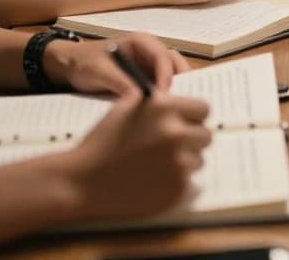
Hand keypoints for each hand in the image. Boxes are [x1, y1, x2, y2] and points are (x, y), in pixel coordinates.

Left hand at [46, 33, 190, 95]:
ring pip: (172, 76)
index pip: (163, 56)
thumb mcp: (99, 71)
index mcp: (141, 41)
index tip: (162, 95)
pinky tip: (162, 112)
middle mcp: (150, 51)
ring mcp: (149, 66)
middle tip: (176, 103)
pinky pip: (161, 87)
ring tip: (172, 109)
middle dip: (179, 82)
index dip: (166, 75)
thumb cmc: (83, 62)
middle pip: (175, 64)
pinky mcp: (146, 79)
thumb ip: (120, 83)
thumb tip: (140, 98)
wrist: (68, 67)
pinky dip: (165, 97)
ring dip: (175, 90)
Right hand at [63, 91, 212, 220]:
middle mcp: (176, 133)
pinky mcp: (178, 188)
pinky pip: (189, 181)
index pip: (203, 109)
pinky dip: (175, 181)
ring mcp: (179, 162)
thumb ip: (156, 100)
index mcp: (165, 108)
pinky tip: (153, 180)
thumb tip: (181, 100)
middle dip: (190, 140)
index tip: (184, 124)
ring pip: (198, 159)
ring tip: (155, 165)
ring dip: (184, 162)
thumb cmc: (102, 142)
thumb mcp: (125, 107)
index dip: (193, 117)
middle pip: (205, 135)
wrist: (83, 181)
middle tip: (169, 147)